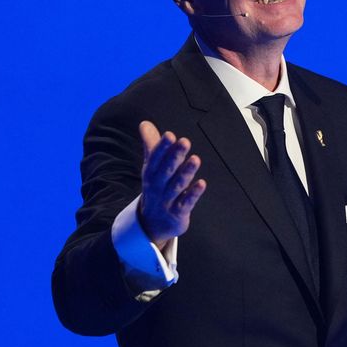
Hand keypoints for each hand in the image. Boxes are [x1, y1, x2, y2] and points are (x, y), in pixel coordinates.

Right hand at [137, 121, 206, 249]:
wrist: (152, 224)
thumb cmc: (156, 188)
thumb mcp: (152, 168)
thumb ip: (152, 145)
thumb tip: (144, 123)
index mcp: (151, 173)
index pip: (155, 158)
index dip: (162, 147)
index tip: (170, 135)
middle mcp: (157, 186)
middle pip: (166, 170)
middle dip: (174, 156)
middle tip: (185, 141)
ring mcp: (167, 200)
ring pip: (176, 186)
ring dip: (186, 173)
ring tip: (196, 159)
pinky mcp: (178, 213)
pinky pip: (186, 203)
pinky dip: (193, 194)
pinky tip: (202, 184)